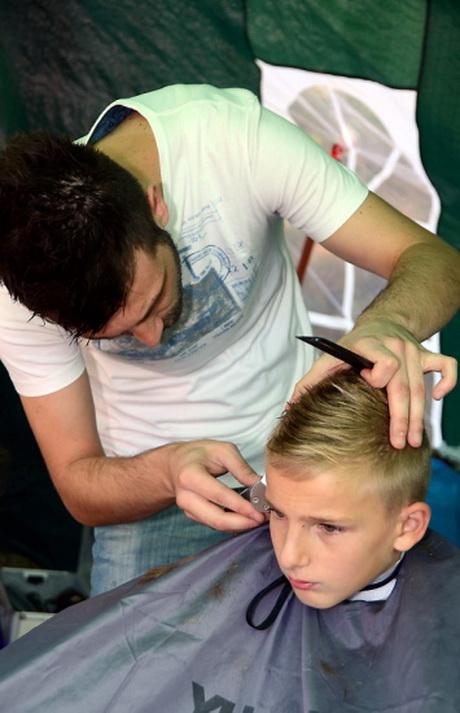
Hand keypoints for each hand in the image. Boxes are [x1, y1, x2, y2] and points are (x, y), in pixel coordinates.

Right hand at [168, 440, 266, 531]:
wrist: (176, 463)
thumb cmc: (199, 454)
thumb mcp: (222, 450)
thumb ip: (241, 468)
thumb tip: (260, 485)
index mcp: (190, 476)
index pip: (219, 496)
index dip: (240, 506)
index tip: (259, 511)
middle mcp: (185, 496)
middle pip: (216, 518)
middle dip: (242, 522)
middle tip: (261, 518)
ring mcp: (187, 508)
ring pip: (215, 525)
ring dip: (239, 525)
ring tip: (258, 519)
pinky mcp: (192, 516)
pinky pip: (214, 524)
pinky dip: (231, 524)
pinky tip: (245, 519)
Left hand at [291, 322, 456, 448]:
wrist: (382, 321)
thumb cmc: (352, 346)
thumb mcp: (329, 357)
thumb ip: (310, 380)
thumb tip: (290, 407)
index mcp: (371, 344)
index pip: (386, 363)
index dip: (378, 379)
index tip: (367, 385)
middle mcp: (396, 346)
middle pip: (405, 385)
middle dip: (402, 418)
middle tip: (398, 444)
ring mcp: (414, 351)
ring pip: (421, 386)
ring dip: (419, 417)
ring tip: (413, 441)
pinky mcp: (427, 354)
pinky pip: (447, 366)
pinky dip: (447, 382)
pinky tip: (437, 397)